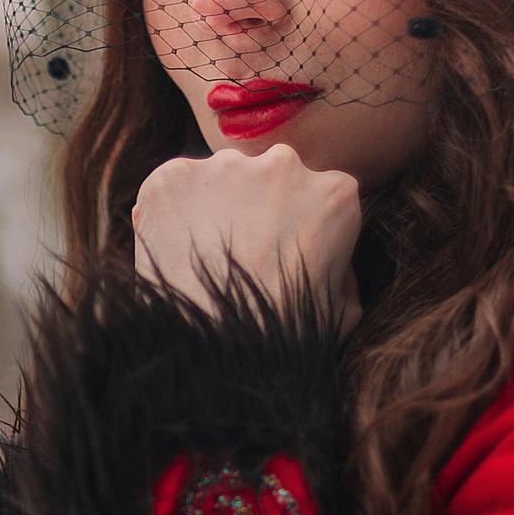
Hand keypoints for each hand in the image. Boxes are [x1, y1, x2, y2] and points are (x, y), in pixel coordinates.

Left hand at [131, 145, 361, 325]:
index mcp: (336, 193)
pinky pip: (170, 188)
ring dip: (212, 208)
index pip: (315, 195)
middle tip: (235, 257)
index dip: (295, 227)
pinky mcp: (173, 176)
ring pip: (217, 179)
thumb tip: (337, 263)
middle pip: (266, 179)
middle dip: (253, 209)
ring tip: (201, 260)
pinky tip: (173, 252)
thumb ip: (345, 274)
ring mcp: (225, 166)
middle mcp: (283, 165)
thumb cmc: (283, 338)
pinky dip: (168, 213)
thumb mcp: (343, 312)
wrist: (214, 349)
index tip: (277, 255)